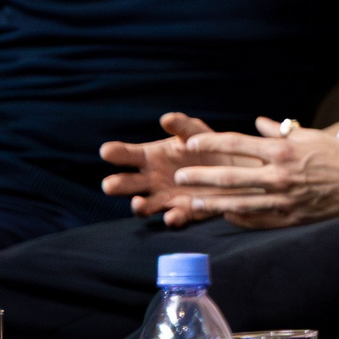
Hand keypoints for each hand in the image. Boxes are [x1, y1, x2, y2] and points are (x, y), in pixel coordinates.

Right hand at [101, 114, 232, 227]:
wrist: (232, 167)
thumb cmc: (206, 146)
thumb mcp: (196, 132)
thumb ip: (183, 126)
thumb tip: (167, 119)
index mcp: (150, 157)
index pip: (125, 155)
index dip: (115, 153)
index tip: (106, 150)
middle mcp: (151, 180)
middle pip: (125, 184)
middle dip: (116, 185)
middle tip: (109, 184)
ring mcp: (165, 198)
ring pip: (144, 207)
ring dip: (138, 207)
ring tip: (138, 203)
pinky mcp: (185, 211)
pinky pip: (174, 218)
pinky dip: (172, 219)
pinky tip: (172, 216)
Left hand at [164, 119, 338, 229]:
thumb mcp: (312, 136)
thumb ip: (282, 131)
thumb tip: (260, 123)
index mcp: (283, 150)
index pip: (237, 144)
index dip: (211, 144)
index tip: (190, 144)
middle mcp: (279, 175)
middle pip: (230, 176)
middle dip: (201, 176)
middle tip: (179, 177)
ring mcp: (284, 199)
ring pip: (238, 202)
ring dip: (212, 202)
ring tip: (191, 202)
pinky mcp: (290, 218)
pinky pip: (256, 219)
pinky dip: (237, 217)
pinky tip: (223, 215)